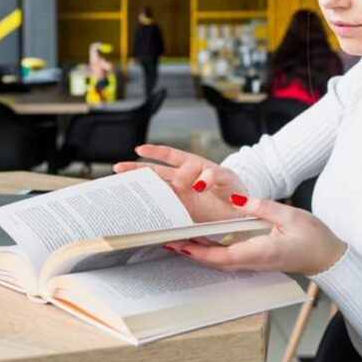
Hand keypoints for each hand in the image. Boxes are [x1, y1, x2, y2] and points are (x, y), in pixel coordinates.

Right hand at [113, 144, 244, 222]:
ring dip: (140, 189)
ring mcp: (181, 196)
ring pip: (156, 190)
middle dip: (137, 170)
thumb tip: (198, 182)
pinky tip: (141, 212)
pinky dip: (153, 210)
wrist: (241, 210)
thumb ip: (213, 176)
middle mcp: (183, 180)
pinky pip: (164, 209)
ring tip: (122, 188)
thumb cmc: (234, 189)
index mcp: (192, 166)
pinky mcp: (182, 212)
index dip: (155, 152)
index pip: (170, 156)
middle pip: (156, 172)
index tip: (140, 149)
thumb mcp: (227, 178)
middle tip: (119, 169)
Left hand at [171, 194, 346, 275]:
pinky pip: (229, 258)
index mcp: (260, 251)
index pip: (222, 255)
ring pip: (220, 261)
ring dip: (199, 252)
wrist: (328, 256)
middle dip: (191, 252)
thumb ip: (262, 207)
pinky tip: (204, 241)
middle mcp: (254, 261)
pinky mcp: (257, 260)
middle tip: (168, 241)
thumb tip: (238, 199)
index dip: (198, 251)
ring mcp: (255, 263)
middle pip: (215, 261)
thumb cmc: (313, 237)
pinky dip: (212, 251)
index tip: (179, 244)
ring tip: (179, 240)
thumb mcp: (289, 216)